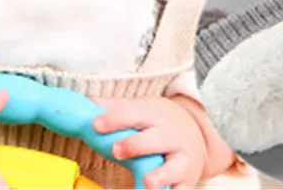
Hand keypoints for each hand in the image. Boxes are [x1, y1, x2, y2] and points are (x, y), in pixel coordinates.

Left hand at [91, 95, 208, 189]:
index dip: (115, 118)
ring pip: (174, 167)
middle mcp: (171, 136)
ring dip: (161, 175)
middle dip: (136, 144)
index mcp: (155, 115)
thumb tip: (87, 102)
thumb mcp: (141, 109)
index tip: (96, 125)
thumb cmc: (157, 123)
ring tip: (148, 182)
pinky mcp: (188, 181)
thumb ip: (115, 108)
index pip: (134, 113)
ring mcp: (182, 159)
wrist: (195, 134)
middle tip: (116, 150)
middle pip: (156, 138)